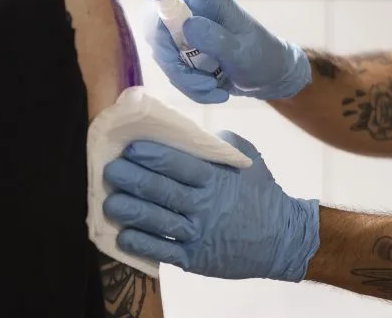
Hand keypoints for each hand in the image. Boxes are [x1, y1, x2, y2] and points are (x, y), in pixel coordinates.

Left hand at [102, 131, 319, 281]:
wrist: (281, 239)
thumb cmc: (261, 194)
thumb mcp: (248, 162)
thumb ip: (221, 146)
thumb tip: (190, 133)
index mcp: (216, 180)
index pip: (180, 165)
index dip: (154, 156)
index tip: (132, 149)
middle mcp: (205, 206)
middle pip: (162, 191)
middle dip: (133, 179)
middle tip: (111, 170)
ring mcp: (199, 234)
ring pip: (158, 221)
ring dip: (131, 210)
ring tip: (110, 201)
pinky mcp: (195, 259)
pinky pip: (164, 250)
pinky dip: (142, 243)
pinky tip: (124, 234)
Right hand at [143, 0, 310, 103]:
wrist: (265, 77)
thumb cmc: (260, 56)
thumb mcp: (243, 52)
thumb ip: (217, 39)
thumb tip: (187, 26)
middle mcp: (192, 8)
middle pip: (158, 17)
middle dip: (169, 54)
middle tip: (199, 79)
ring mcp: (182, 30)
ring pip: (161, 50)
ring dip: (184, 77)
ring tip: (215, 88)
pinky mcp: (178, 51)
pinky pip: (169, 68)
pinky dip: (188, 86)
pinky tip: (214, 92)